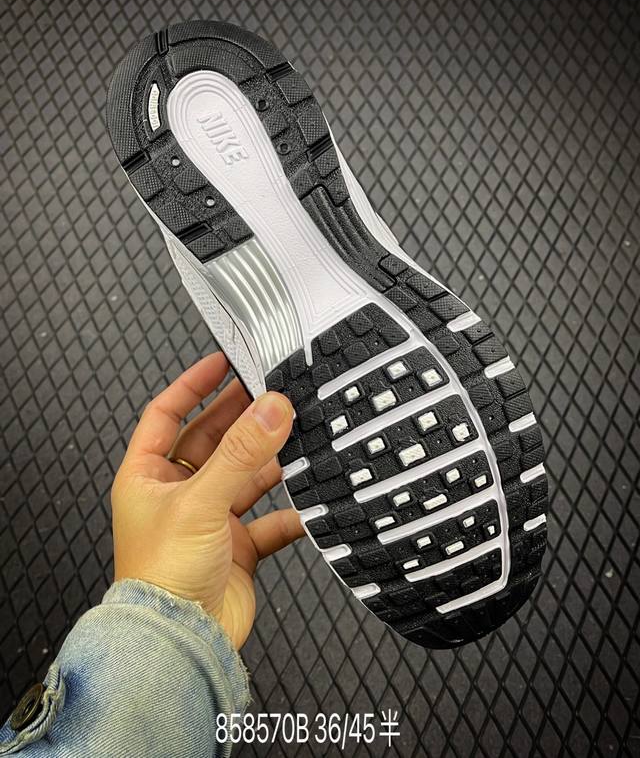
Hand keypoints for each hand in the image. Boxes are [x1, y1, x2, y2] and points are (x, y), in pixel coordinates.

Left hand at [111, 352, 302, 649]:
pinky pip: (269, 519)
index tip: (224, 360)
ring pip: (244, 475)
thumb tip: (271, 408)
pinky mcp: (236, 547)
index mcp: (148, 475)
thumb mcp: (200, 501)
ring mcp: (208, 520)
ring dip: (269, 460)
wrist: (182, 644)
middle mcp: (177, 493)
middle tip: (273, 391)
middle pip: (212, 440)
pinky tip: (307, 503)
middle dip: (241, 416)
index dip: (193, 383)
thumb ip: (241, 453)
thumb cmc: (162, 578)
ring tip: (296, 434)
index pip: (167, 413)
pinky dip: (289, 511)